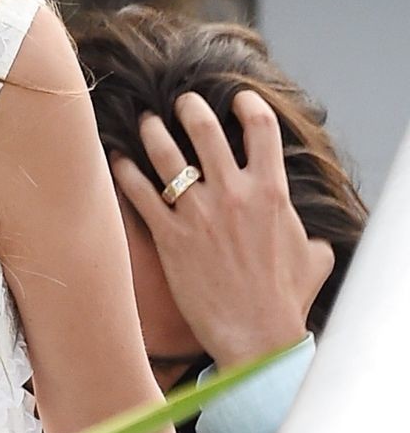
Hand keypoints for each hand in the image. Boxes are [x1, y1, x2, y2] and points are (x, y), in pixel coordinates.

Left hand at [111, 89, 333, 369]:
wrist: (255, 335)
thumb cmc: (285, 300)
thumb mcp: (314, 257)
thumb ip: (308, 233)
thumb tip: (308, 233)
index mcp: (271, 192)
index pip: (261, 128)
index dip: (248, 104)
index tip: (238, 97)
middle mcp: (233, 194)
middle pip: (205, 130)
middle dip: (190, 107)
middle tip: (181, 101)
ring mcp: (198, 214)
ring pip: (165, 155)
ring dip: (152, 132)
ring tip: (146, 122)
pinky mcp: (169, 237)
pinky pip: (140, 193)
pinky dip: (126, 172)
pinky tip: (118, 161)